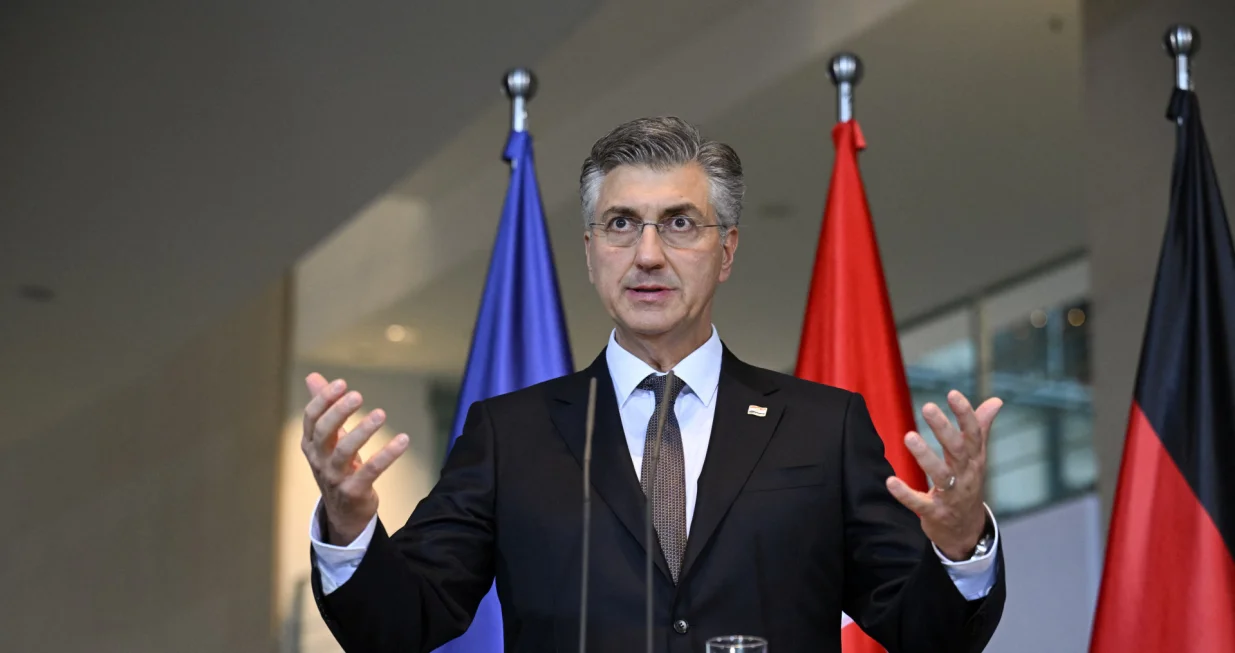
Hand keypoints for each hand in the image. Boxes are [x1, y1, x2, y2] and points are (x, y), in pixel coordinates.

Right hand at [301, 372, 409, 544]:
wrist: (343, 512)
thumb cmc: (336, 466)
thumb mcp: (327, 438)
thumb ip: (323, 407)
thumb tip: (312, 376)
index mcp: (311, 444)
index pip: (311, 418)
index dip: (324, 400)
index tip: (342, 383)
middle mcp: (319, 460)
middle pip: (324, 432)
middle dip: (339, 412)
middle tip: (358, 395)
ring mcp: (334, 477)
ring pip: (344, 452)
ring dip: (363, 431)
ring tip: (381, 414)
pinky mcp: (353, 491)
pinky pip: (370, 471)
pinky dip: (387, 455)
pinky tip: (403, 440)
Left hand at [885, 390, 1002, 560]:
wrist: (966, 531)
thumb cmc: (967, 485)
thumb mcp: (977, 458)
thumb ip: (981, 428)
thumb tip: (996, 401)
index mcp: (974, 460)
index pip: (974, 434)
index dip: (965, 414)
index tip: (952, 393)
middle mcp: (966, 476)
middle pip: (957, 450)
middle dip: (944, 429)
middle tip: (927, 407)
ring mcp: (951, 496)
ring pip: (940, 475)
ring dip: (925, 456)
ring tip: (909, 436)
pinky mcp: (935, 513)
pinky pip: (920, 504)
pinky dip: (905, 494)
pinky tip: (890, 481)